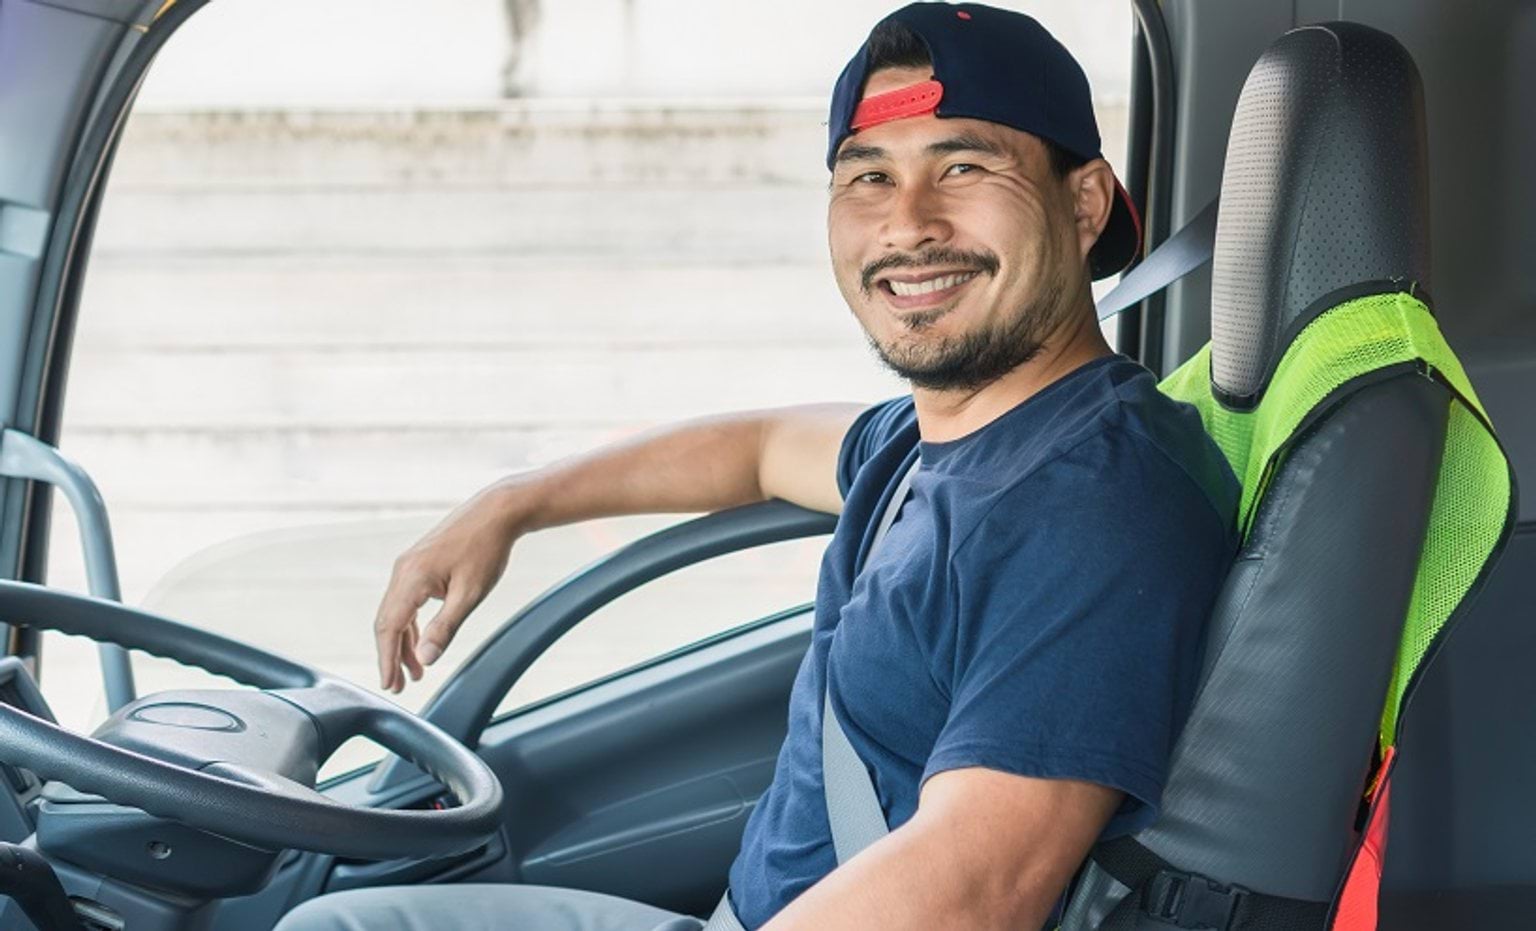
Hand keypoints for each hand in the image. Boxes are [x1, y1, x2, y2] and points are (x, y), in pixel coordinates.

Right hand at [373, 482, 528, 692]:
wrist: (496, 512)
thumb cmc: (487, 550)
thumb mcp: (470, 595)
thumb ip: (445, 628)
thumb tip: (425, 659)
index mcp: (411, 579)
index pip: (389, 628)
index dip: (387, 660)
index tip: (390, 685)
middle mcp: (402, 570)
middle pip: (387, 622)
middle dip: (392, 656)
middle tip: (401, 685)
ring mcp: (408, 565)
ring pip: (396, 612)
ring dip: (403, 642)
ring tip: (415, 671)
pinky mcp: (418, 563)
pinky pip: (406, 600)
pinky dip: (411, 623)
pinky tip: (421, 641)